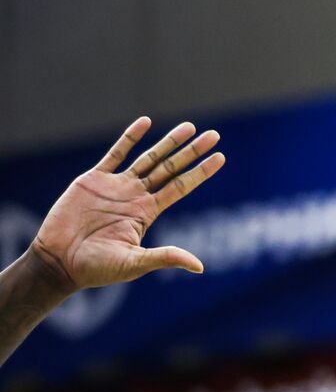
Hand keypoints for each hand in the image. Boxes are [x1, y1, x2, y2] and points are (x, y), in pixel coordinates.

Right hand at [29, 117, 224, 291]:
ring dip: (169, 142)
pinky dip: (130, 137)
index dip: (200, 172)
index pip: (181, 187)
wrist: (59, 262)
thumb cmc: (96, 269)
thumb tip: (199, 267)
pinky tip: (146, 122)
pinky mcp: (93, 180)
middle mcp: (136, 196)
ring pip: (148, 158)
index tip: (221, 157)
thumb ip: (165, 258)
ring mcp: (116, 186)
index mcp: (147, 213)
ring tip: (190, 127)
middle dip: (192, 152)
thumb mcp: (135, 263)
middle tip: (215, 135)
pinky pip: (115, 154)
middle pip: (171, 168)